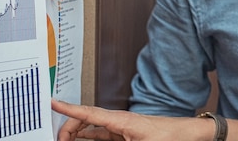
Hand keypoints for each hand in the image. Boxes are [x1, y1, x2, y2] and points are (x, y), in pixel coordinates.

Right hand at [52, 99, 209, 140]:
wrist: (186, 134)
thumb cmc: (170, 137)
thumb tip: (94, 139)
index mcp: (121, 120)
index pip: (88, 113)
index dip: (68, 108)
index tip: (51, 101)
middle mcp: (118, 121)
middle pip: (84, 121)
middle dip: (67, 128)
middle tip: (57, 139)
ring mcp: (120, 127)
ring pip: (90, 128)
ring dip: (75, 133)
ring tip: (63, 139)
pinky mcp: (123, 134)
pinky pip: (98, 134)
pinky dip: (86, 137)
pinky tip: (80, 140)